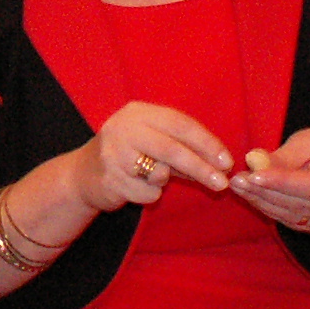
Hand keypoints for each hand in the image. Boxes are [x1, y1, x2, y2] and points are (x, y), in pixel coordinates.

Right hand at [70, 101, 230, 211]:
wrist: (83, 175)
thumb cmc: (128, 156)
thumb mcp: (153, 143)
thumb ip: (182, 148)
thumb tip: (220, 163)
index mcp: (138, 112)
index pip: (180, 123)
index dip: (207, 142)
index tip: (226, 161)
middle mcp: (124, 128)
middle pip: (172, 149)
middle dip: (201, 167)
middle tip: (222, 183)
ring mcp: (113, 153)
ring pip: (159, 174)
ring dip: (166, 181)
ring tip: (155, 178)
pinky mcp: (109, 179)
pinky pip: (147, 194)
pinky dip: (150, 195)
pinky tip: (135, 188)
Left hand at [235, 126, 309, 233]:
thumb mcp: (307, 141)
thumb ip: (282, 156)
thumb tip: (253, 161)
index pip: (308, 186)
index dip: (279, 183)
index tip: (251, 176)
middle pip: (297, 203)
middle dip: (263, 192)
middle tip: (237, 180)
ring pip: (292, 216)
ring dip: (263, 203)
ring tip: (241, 187)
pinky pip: (294, 222)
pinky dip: (273, 210)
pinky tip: (255, 198)